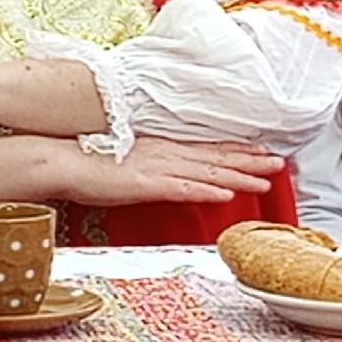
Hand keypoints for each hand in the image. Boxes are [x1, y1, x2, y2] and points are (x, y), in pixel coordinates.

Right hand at [46, 137, 285, 206]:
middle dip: (250, 160)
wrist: (60, 160)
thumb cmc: (87, 162)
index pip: (206, 148)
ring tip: (266, 179)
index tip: (261, 150)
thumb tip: (162, 172)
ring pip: (207, 171)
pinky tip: (226, 194)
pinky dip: (207, 190)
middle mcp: (164, 154)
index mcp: (160, 147)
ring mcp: (157, 168)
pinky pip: (183, 188)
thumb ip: (148, 165)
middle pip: (215, 156)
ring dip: (239, 176)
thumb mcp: (126, 161)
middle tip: (280, 161)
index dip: (236, 149)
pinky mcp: (146, 184)